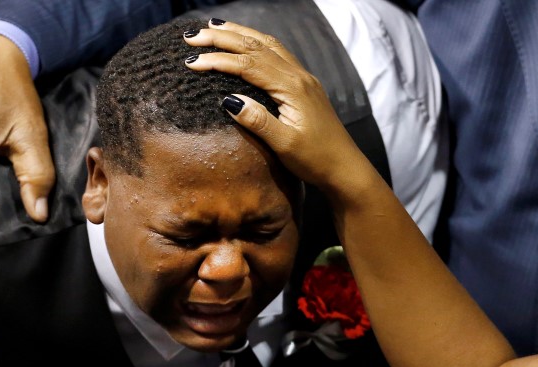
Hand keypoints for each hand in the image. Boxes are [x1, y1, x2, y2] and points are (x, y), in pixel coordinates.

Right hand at [184, 20, 370, 190]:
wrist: (345, 168)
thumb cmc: (315, 159)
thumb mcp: (285, 145)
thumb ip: (258, 121)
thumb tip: (228, 100)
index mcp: (292, 88)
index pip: (248, 65)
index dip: (219, 60)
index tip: (192, 63)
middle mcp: (298, 76)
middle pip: (256, 46)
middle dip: (223, 37)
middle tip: (192, 36)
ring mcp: (302, 78)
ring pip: (267, 44)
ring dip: (239, 34)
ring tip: (213, 27)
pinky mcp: (303, 85)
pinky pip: (276, 53)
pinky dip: (255, 43)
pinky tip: (245, 42)